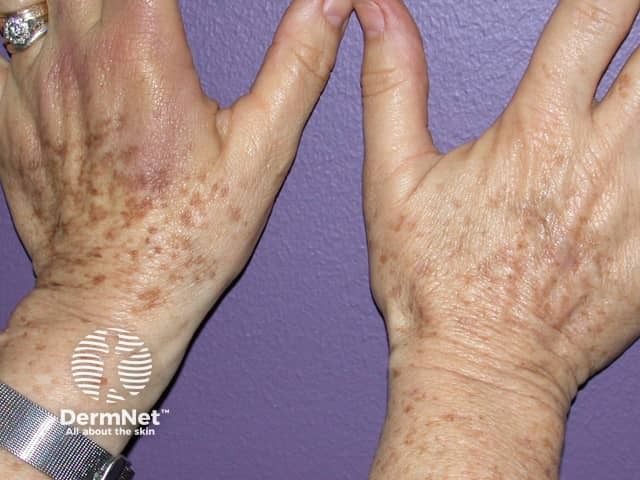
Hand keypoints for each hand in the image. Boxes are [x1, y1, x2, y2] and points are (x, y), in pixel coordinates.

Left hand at [0, 0, 350, 464]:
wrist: (115, 301)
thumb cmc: (187, 237)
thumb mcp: (262, 152)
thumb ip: (297, 66)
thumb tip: (329, 5)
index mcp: (141, 50)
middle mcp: (75, 55)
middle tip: (152, 11)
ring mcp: (29, 83)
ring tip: (105, 16)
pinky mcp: (6, 115)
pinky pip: (2, 44)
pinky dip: (31, 29)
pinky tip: (67, 51)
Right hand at [355, 0, 639, 477]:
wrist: (480, 368)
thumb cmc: (433, 284)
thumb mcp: (393, 179)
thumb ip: (391, 85)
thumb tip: (377, 13)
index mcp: (537, 131)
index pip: (598, 11)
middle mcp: (602, 159)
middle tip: (631, 32)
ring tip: (631, 94)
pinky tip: (634, 164)